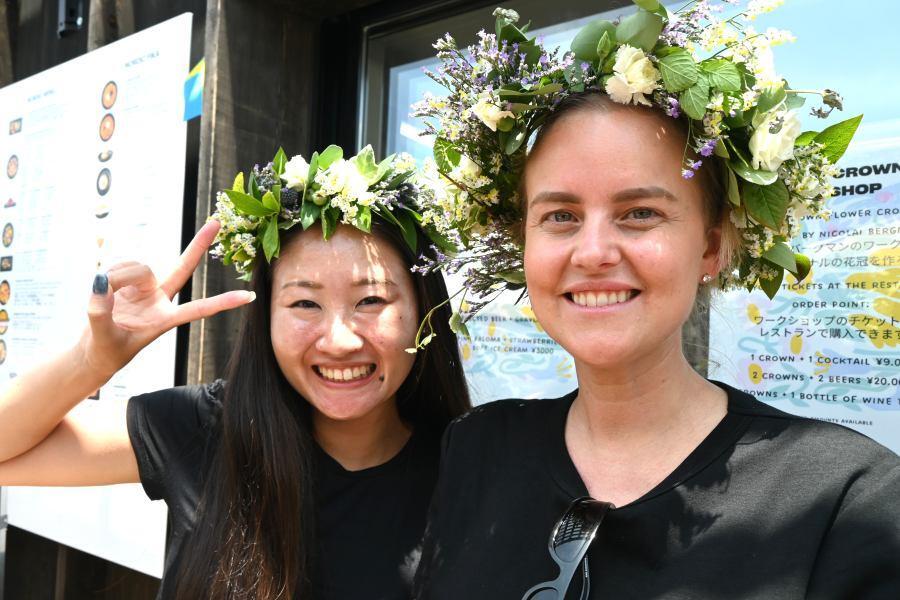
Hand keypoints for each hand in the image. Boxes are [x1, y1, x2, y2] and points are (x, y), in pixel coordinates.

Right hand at [81, 220, 254, 377]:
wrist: (95, 350)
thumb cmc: (107, 351)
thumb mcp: (104, 337)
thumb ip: (100, 311)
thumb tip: (101, 282)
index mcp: (165, 320)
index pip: (199, 309)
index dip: (223, 302)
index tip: (249, 296)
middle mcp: (160, 300)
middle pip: (182, 268)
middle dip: (199, 245)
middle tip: (216, 222)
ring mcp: (146, 288)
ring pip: (139, 268)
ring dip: (119, 276)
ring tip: (104, 296)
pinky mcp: (129, 281)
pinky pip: (121, 266)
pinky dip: (110, 273)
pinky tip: (101, 286)